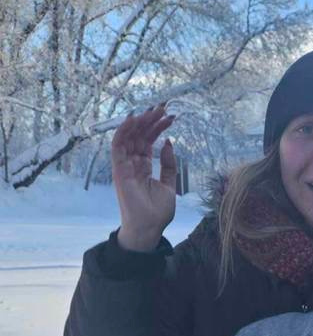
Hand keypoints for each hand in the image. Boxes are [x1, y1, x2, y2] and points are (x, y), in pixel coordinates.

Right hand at [112, 104, 176, 250]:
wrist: (148, 228)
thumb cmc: (157, 211)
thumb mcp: (169, 185)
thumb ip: (169, 166)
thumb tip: (168, 143)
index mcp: (143, 167)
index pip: (149, 141)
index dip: (158, 128)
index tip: (170, 117)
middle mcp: (132, 163)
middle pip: (140, 136)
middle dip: (151, 120)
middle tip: (164, 108)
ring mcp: (124, 166)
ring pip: (130, 137)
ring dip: (140, 122)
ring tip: (154, 110)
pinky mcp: (119, 169)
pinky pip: (118, 146)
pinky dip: (124, 131)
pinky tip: (133, 118)